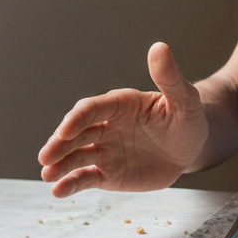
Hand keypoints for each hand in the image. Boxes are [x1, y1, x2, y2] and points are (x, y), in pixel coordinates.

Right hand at [38, 42, 208, 197]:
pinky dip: (70, 184)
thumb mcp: (185, 99)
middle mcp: (106, 126)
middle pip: (76, 133)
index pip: (92, 108)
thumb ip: (170, 78)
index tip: (66, 131)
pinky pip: (85, 178)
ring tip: (47, 175)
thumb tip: (160, 47)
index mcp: (119, 104)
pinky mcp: (107, 174)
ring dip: (60, 165)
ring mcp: (104, 150)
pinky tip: (58, 191)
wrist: (191, 149)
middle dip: (59, 143)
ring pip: (76, 157)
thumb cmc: (187, 119)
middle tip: (46, 156)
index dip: (77, 119)